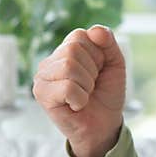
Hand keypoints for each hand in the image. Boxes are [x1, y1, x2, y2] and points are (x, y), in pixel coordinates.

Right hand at [32, 25, 125, 156]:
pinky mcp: (41, 95)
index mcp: (66, 50)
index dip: (97, 55)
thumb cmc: (106, 94)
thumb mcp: (114, 63)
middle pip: (73, 50)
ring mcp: (42, 77)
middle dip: (91, 71)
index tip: (97, 72)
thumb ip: (108, 42)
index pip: (80, 35)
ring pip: (69, 66)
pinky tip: (76, 105)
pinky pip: (66, 87)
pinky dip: (79, 99)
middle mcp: (50, 61)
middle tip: (90, 86)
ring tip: (84, 95)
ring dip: (86, 85)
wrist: (104, 125)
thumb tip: (95, 30)